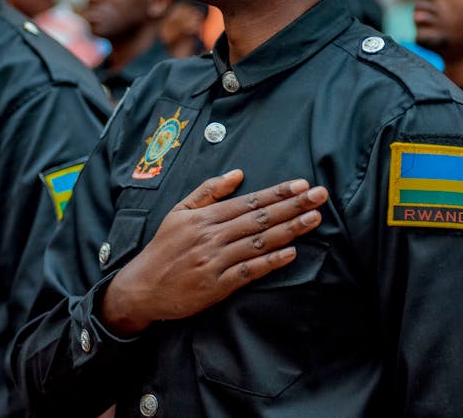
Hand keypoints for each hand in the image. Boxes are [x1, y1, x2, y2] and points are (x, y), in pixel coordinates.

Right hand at [100, 170, 326, 335]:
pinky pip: (248, 272)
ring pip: (258, 242)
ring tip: (314, 219)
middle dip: (292, 206)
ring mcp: (215, 261)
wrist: (142, 287)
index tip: (302, 185)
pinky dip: (270, 262)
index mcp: (205, 217)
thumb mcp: (179, 211)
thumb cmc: (163, 248)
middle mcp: (212, 236)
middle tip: (320, 196)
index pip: (249, 201)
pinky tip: (290, 253)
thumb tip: (237, 174)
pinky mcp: (217, 285)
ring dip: (289, 230)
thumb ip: (208, 191)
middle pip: (259, 218)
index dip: (277, 192)